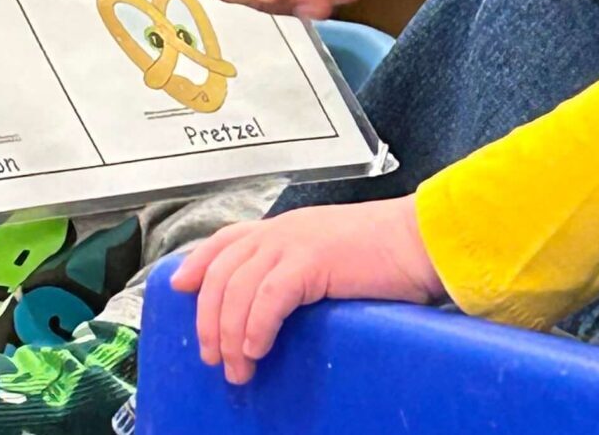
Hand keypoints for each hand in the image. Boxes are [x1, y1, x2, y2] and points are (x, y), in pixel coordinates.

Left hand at [170, 199, 445, 383]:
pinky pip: (269, 296)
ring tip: (237, 368)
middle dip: (209, 318)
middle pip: (222, 272)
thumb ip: (300, 269)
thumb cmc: (386, 255)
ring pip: (238, 287)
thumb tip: (278, 304)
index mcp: (285, 229)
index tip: (180, 285)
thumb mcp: (331, 254)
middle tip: (213, 357)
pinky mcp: (311, 260)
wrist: (419, 240)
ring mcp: (295, 242)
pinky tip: (255, 349)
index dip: (198, 262)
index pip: (226, 240)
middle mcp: (282, 231)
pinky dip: (256, 325)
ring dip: (230, 334)